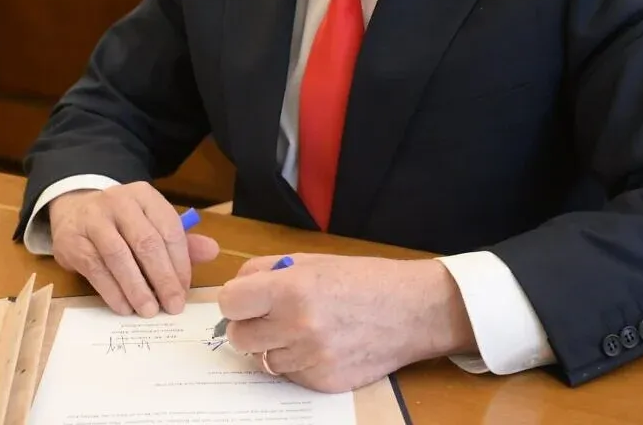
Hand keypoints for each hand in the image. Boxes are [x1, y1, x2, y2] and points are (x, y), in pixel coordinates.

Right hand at [48, 183, 219, 316]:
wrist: (73, 210)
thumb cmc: (121, 221)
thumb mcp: (150, 222)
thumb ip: (180, 240)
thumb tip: (212, 251)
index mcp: (144, 196)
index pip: (168, 228)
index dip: (180, 262)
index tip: (185, 289)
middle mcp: (118, 202)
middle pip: (146, 242)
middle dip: (163, 278)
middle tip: (173, 306)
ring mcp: (92, 220)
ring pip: (119, 257)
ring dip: (138, 288)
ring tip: (150, 311)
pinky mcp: (72, 241)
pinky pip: (96, 269)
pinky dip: (113, 292)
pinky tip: (125, 308)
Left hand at [216, 254, 475, 392]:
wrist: (412, 310)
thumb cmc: (363, 279)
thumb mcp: (312, 261)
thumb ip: (266, 270)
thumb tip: (235, 288)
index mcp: (291, 289)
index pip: (229, 303)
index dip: (236, 300)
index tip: (246, 299)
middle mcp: (297, 326)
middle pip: (238, 337)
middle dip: (249, 325)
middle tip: (270, 316)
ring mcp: (310, 358)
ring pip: (262, 360)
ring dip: (274, 346)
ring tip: (302, 329)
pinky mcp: (323, 381)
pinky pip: (289, 375)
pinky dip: (297, 362)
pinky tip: (320, 345)